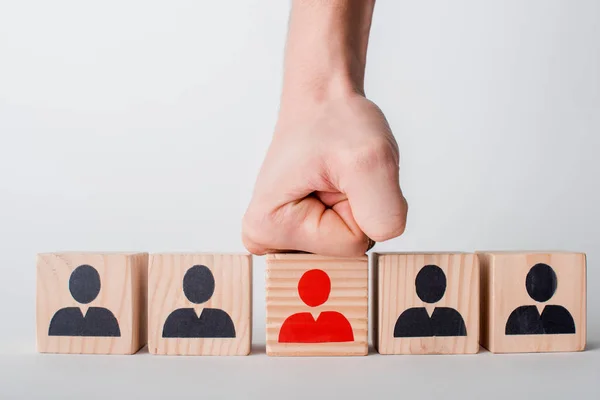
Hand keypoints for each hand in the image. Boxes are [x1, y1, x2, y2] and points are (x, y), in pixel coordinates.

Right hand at [242, 94, 407, 256]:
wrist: (323, 99)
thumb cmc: (335, 120)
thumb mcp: (371, 160)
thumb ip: (383, 213)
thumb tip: (382, 239)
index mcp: (266, 229)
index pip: (350, 245)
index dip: (358, 204)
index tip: (337, 173)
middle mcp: (268, 239)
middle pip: (348, 250)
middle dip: (357, 208)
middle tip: (338, 173)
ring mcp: (285, 235)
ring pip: (351, 240)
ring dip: (356, 205)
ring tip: (335, 174)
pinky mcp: (299, 228)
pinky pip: (348, 233)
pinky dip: (354, 206)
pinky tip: (334, 181)